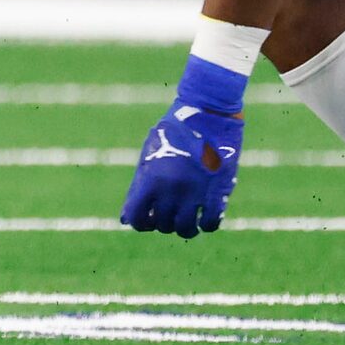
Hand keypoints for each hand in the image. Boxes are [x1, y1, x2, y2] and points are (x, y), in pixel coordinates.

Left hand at [122, 68, 245, 237]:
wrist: (207, 114)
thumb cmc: (173, 132)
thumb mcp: (149, 154)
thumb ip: (139, 185)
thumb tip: (125, 218)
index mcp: (150, 179)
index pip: (137, 217)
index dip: (140, 223)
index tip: (146, 220)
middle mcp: (171, 190)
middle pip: (162, 225)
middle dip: (163, 224)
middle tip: (168, 214)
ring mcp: (195, 193)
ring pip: (186, 229)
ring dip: (185, 229)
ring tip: (186, 220)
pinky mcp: (219, 192)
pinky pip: (211, 223)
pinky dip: (206, 225)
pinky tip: (204, 217)